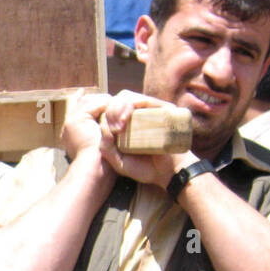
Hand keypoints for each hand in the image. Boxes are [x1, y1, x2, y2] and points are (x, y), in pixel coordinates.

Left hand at [62, 91, 192, 189]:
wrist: (167, 174)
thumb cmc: (144, 168)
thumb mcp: (119, 162)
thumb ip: (106, 148)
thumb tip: (102, 126)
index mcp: (125, 125)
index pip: (109, 110)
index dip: (104, 116)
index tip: (108, 132)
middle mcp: (136, 115)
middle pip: (116, 100)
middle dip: (109, 111)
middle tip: (113, 129)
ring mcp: (148, 111)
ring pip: (126, 96)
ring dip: (117, 108)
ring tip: (119, 125)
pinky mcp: (160, 110)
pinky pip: (141, 100)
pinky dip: (130, 105)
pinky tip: (126, 118)